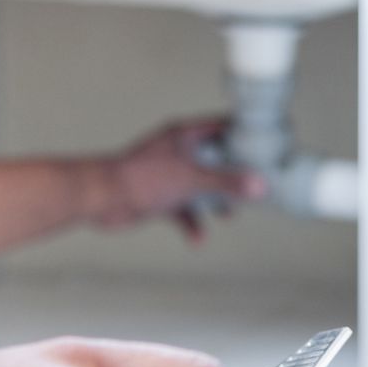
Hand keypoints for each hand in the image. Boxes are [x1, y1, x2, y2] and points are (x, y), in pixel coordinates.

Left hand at [85, 116, 268, 243]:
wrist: (101, 199)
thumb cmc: (139, 178)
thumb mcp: (191, 179)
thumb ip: (226, 183)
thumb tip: (259, 185)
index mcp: (184, 135)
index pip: (222, 127)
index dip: (244, 135)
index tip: (265, 147)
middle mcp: (177, 151)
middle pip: (215, 160)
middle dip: (232, 178)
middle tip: (252, 188)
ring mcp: (168, 174)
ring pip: (200, 186)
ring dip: (213, 203)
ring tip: (228, 216)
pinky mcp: (159, 196)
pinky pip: (183, 209)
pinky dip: (191, 224)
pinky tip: (197, 239)